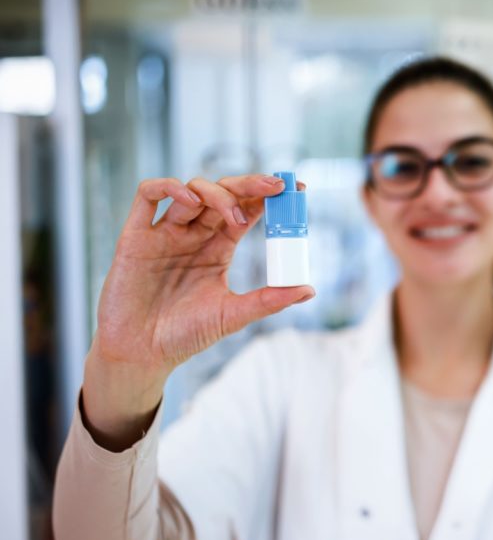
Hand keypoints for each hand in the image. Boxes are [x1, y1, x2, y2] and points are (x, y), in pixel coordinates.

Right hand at [82, 174, 313, 448]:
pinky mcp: (135, 235)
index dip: (268, 197)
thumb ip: (269, 300)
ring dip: (217, 193)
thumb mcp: (233, 315)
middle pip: (222, 194)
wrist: (141, 354)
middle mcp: (193, 235)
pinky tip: (190, 200)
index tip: (295, 190)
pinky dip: (169, 188)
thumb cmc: (184, 336)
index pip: (246, 211)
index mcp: (217, 250)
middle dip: (249, 185)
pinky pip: (147, 195)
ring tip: (234, 216)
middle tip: (275, 186)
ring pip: (192, 190)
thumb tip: (309, 289)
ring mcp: (164, 233)